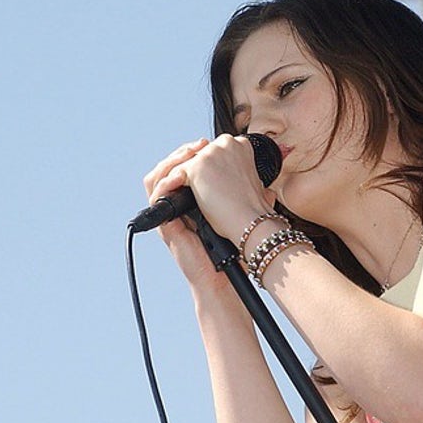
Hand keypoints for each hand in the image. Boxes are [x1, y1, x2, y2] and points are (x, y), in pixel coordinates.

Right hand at [143, 135, 274, 275]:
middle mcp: (180, 208)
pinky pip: (154, 197)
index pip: (185, 169)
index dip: (192, 152)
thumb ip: (251, 205)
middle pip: (168, 169)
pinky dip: (162, 183)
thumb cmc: (235, 254)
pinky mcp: (166, 226)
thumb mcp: (244, 221)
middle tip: (199, 145)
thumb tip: (269, 188)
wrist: (226, 279)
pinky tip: (178, 175)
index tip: (208, 143)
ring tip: (187, 156)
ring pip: (155, 178)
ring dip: (169, 162)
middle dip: (182, 152)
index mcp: (196, 204)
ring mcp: (171, 217)